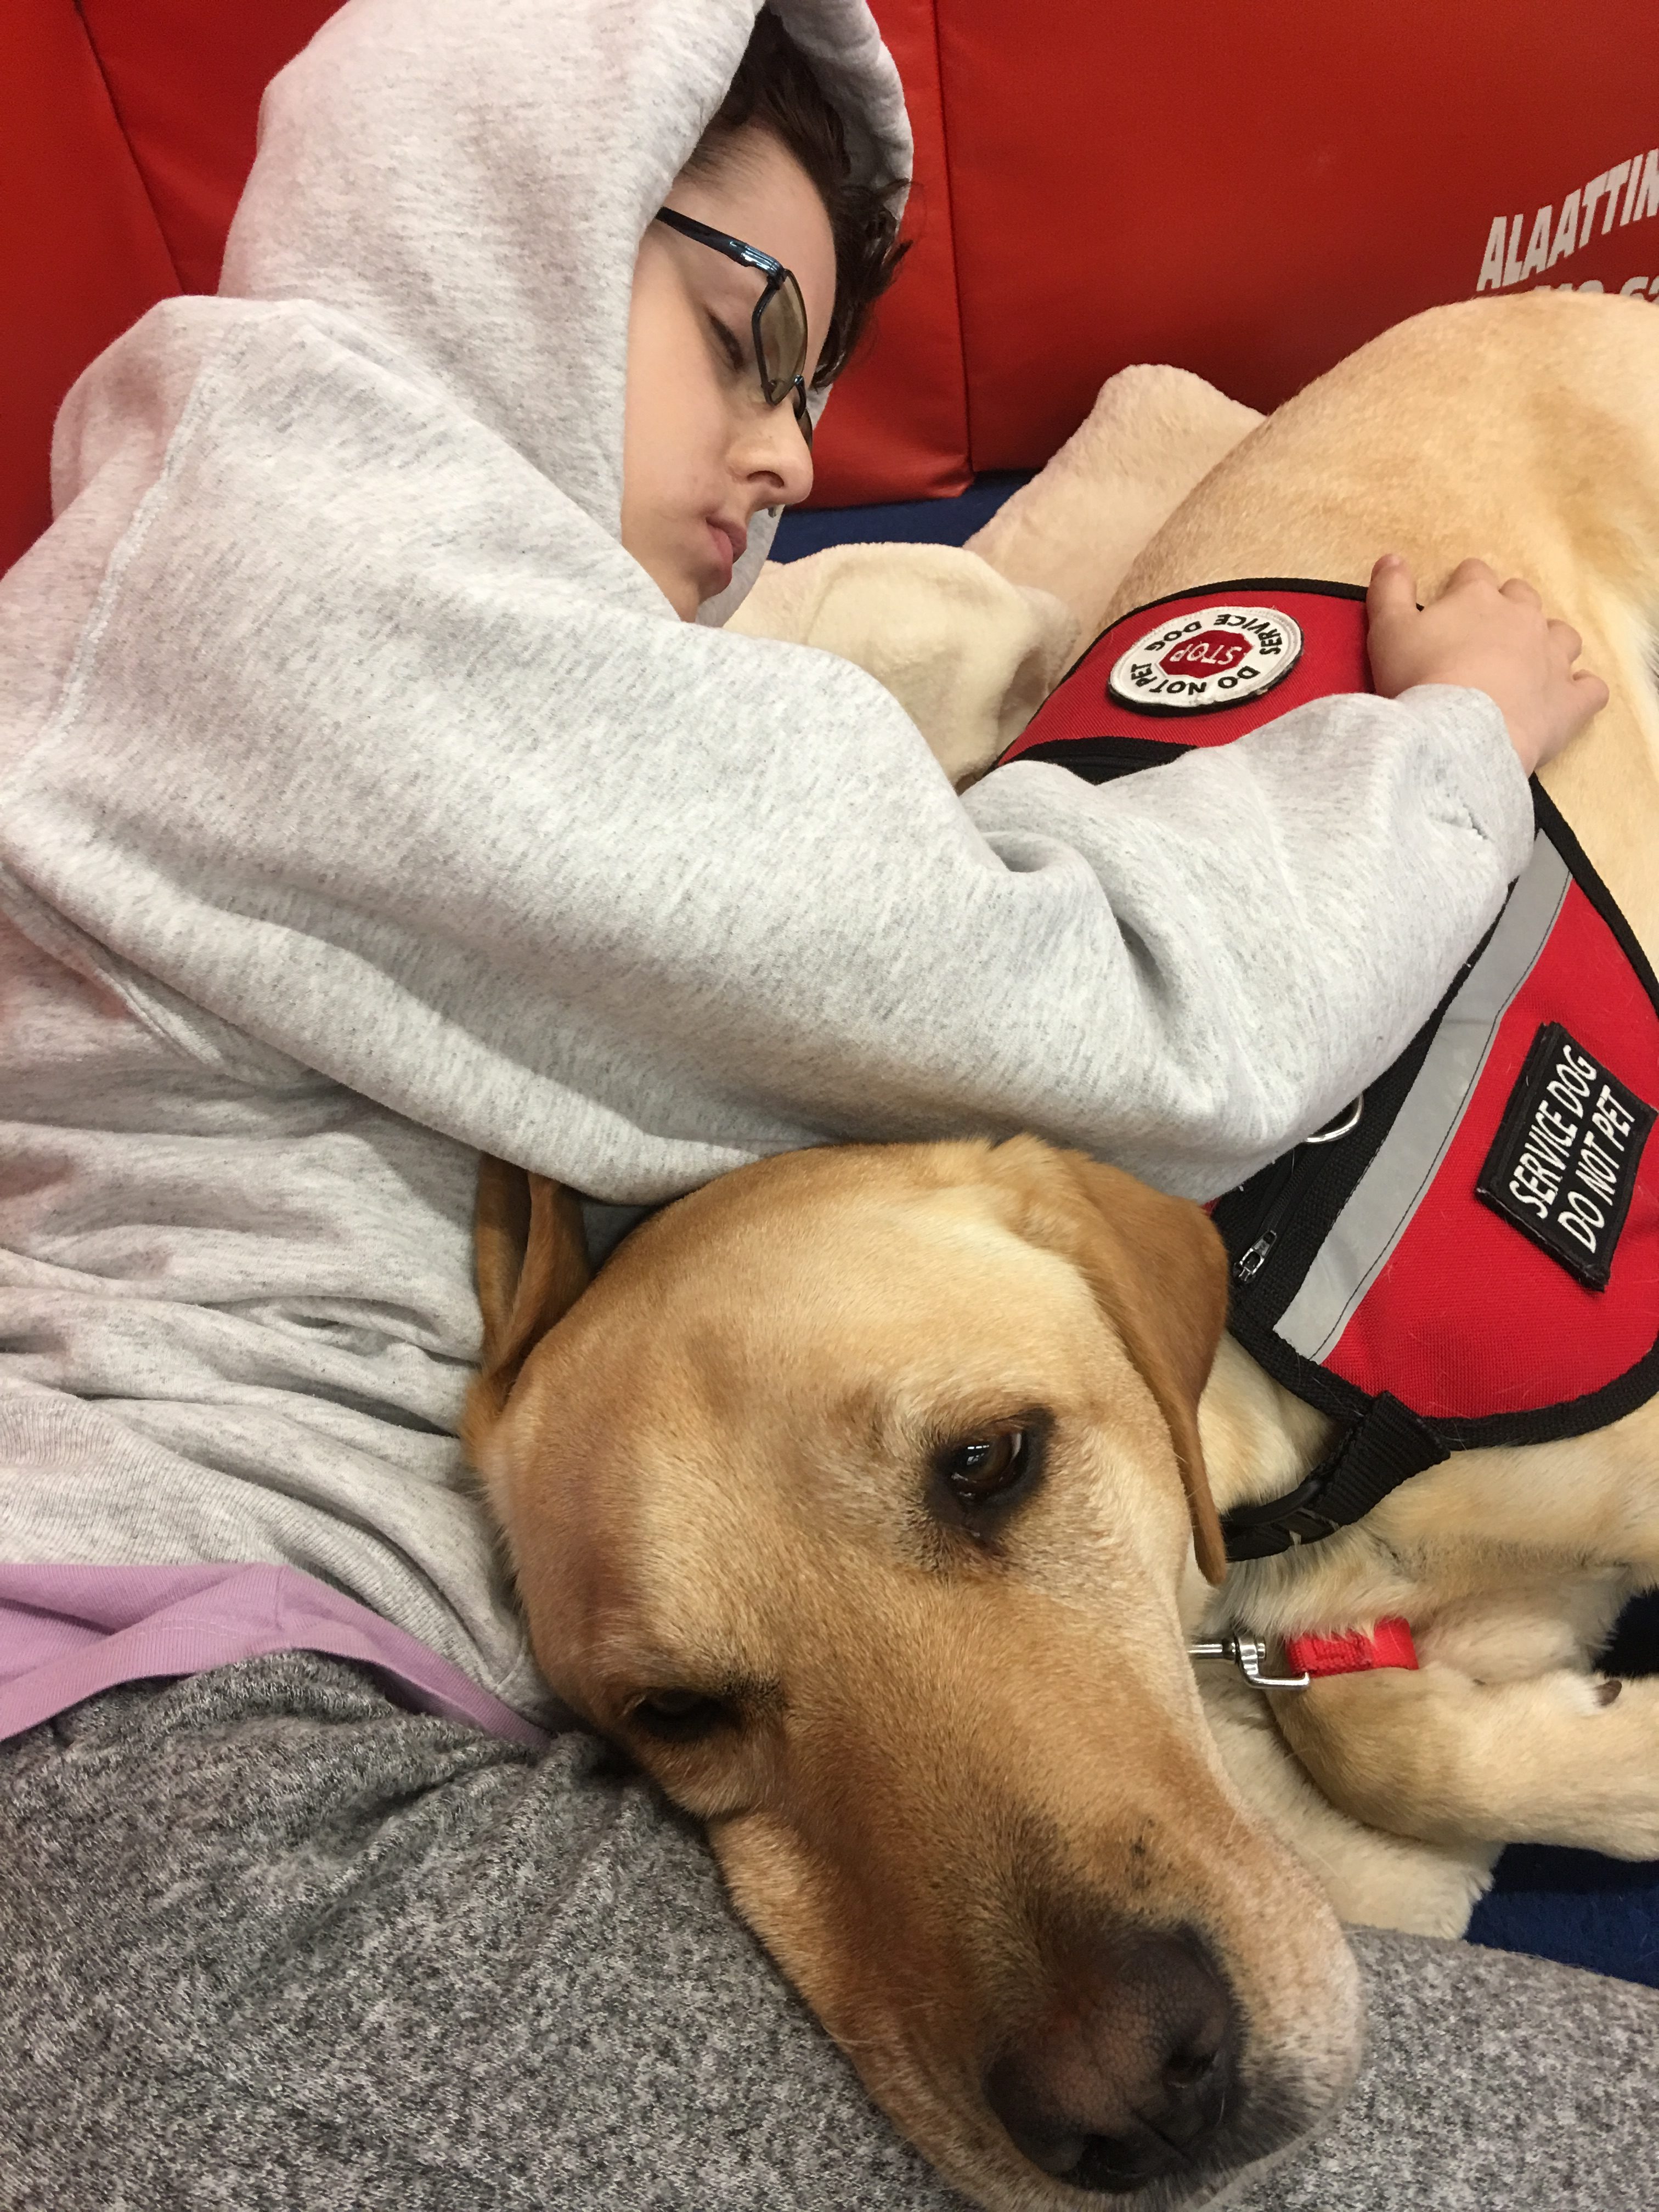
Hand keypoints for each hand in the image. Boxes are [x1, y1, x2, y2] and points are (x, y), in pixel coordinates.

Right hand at [1366, 554, 1608, 774]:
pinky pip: (1590, 688)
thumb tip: (1392, 557)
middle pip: (1522, 597)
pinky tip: (1569, 695)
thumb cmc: (1420, 679)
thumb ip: (1389, 591)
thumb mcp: (1388, 631)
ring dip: (1549, 642)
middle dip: (1508, 608)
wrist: (1460, 734)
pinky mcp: (1570, 700)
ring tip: (1530, 662)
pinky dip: (1582, 689)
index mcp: (1478, 598)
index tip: (1451, 603)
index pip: (1475, 574)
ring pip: (1563, 635)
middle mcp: (1523, 618)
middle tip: (1484, 636)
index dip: (1463, 586)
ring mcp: (1553, 657)